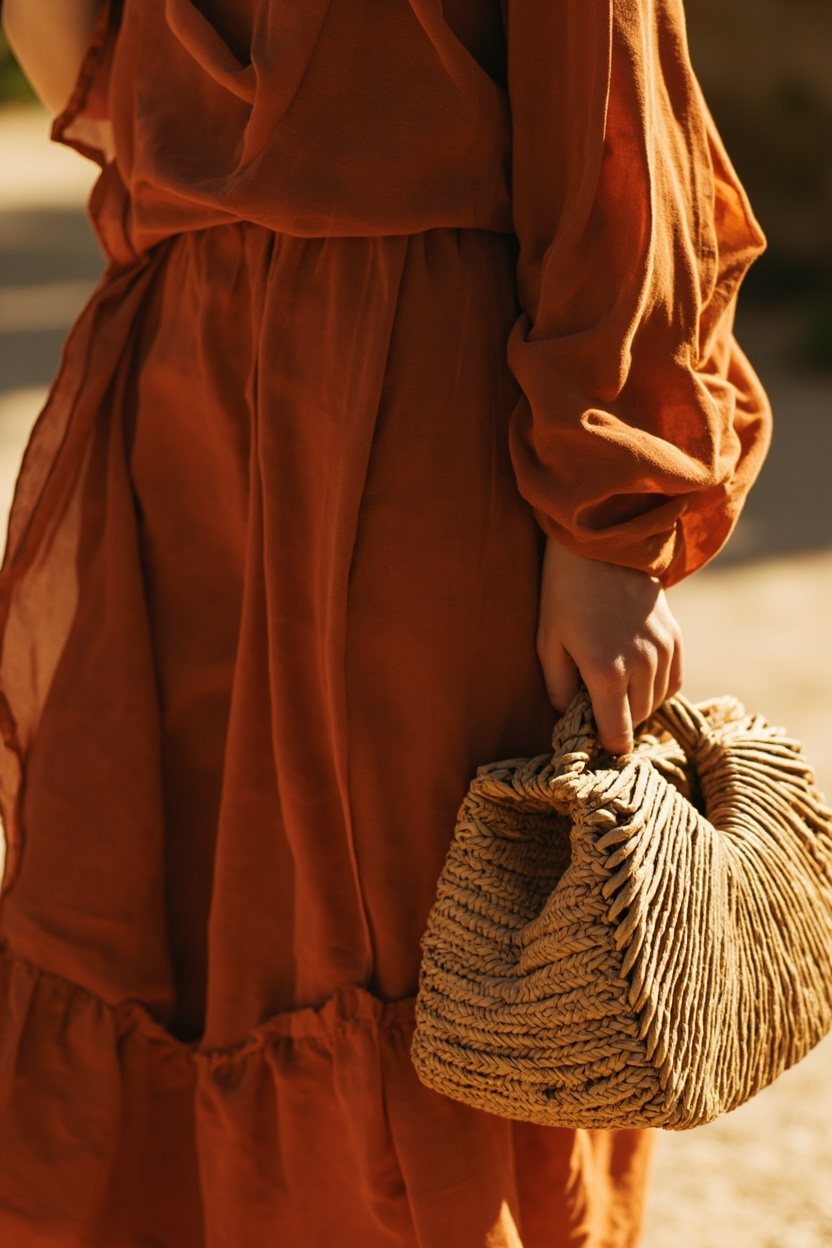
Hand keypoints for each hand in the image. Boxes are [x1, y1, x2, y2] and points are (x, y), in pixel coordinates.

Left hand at [536, 538, 683, 754]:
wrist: (603, 546)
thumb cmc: (565, 594)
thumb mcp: (548, 642)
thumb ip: (559, 688)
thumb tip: (570, 716)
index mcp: (606, 673)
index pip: (618, 734)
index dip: (606, 743)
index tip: (592, 739)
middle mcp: (641, 666)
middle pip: (639, 720)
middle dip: (618, 722)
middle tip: (596, 710)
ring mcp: (663, 652)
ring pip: (657, 703)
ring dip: (637, 705)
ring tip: (614, 690)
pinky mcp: (675, 638)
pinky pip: (674, 682)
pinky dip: (658, 689)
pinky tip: (638, 680)